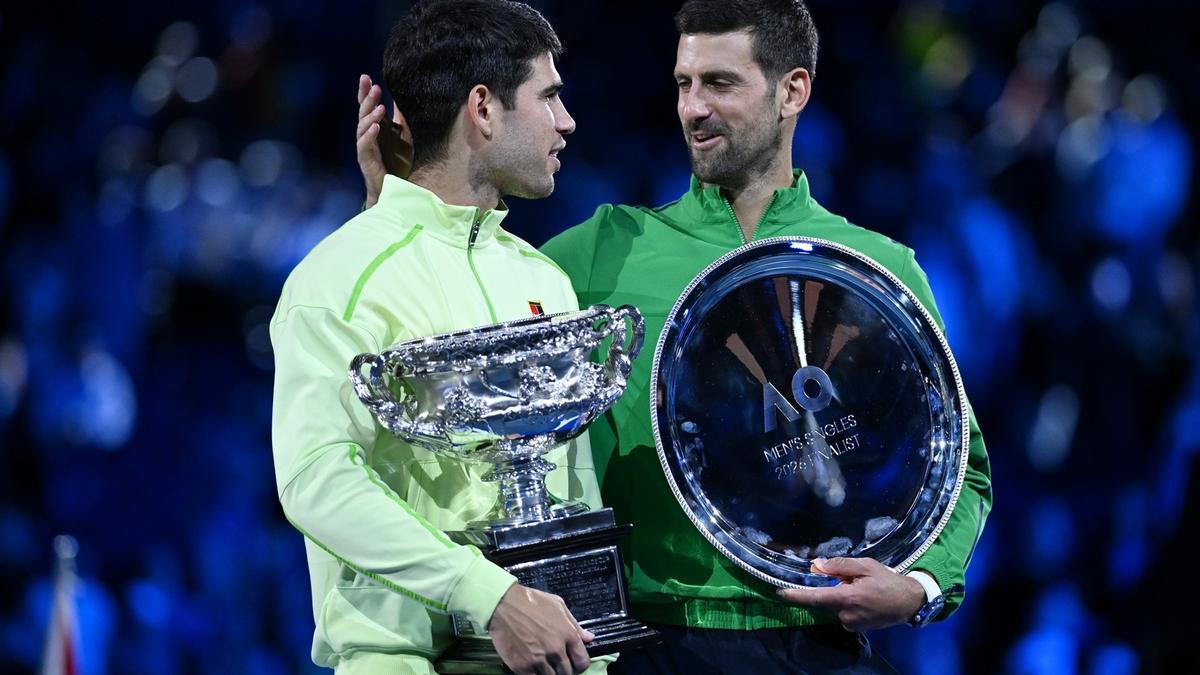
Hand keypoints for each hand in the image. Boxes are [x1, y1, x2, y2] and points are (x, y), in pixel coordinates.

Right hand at [356, 74, 411, 206]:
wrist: (393, 189)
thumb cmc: (398, 163)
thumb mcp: (404, 138)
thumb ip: (402, 121)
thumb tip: (405, 100)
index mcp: (375, 128)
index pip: (367, 107)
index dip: (365, 93)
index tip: (366, 77)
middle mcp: (367, 136)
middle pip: (363, 114)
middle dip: (367, 99)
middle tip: (374, 87)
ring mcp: (365, 148)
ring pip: (362, 128)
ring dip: (370, 116)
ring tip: (380, 107)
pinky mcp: (366, 161)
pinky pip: (365, 146)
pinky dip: (370, 135)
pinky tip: (376, 127)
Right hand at [488, 584, 593, 674]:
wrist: (503, 605)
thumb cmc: (530, 601)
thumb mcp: (558, 606)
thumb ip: (575, 624)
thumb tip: (589, 638)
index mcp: (567, 634)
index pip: (582, 661)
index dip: (579, 664)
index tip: (574, 662)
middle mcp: (555, 649)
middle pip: (567, 672)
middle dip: (564, 669)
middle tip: (557, 663)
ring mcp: (539, 660)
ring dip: (550, 673)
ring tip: (544, 663)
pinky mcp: (522, 667)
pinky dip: (535, 674)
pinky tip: (533, 666)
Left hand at [776, 557, 925, 630]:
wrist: (909, 602)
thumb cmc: (887, 581)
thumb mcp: (865, 565)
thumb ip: (839, 566)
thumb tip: (816, 566)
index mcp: (846, 598)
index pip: (815, 597)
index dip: (795, 595)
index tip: (780, 592)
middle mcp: (845, 614)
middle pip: (826, 599)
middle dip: (833, 587)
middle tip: (853, 579)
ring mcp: (851, 623)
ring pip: (835, 605)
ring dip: (841, 595)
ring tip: (862, 588)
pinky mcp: (856, 627)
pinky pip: (843, 612)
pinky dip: (847, 603)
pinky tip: (863, 598)